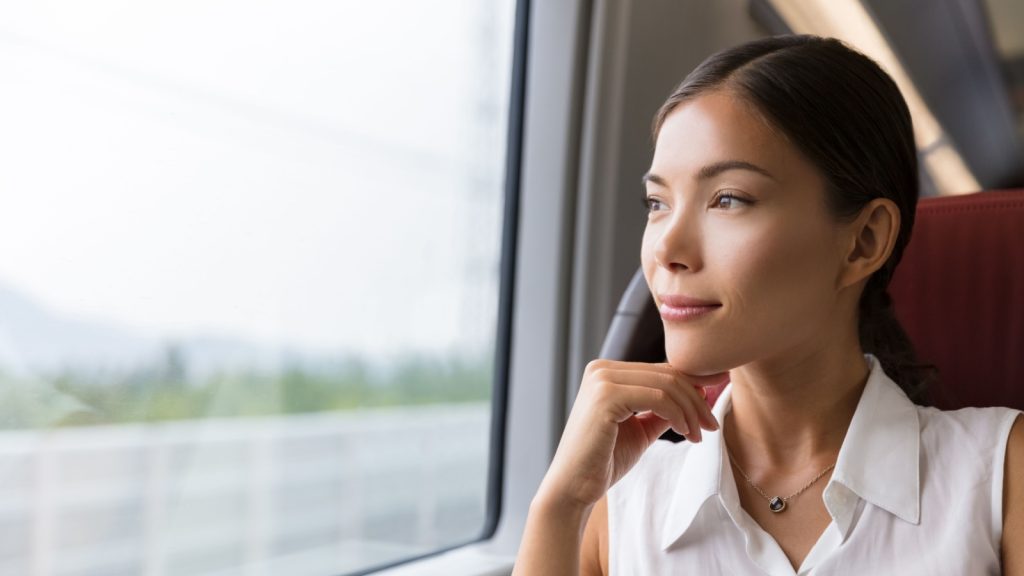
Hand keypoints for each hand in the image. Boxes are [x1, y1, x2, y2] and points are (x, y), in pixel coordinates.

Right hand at [535, 359, 727, 510]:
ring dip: (690, 411)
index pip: (660, 370)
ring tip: (698, 435)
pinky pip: (658, 398)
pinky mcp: (606, 396)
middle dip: (696, 400)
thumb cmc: (604, 460)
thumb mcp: (640, 428)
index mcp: (606, 372)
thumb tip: (696, 393)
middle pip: (667, 374)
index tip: (710, 408)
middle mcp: (601, 368)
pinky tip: (684, 433)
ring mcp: (601, 380)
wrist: (574, 486)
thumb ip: (662, 409)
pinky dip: (678, 415)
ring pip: (667, 385)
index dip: (692, 386)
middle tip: (711, 426)